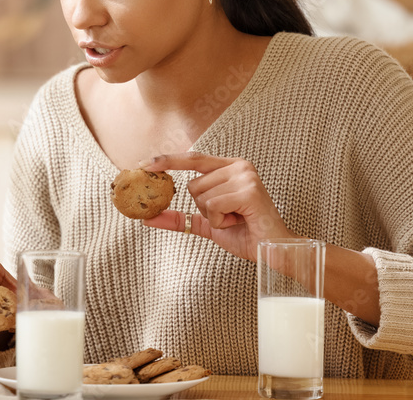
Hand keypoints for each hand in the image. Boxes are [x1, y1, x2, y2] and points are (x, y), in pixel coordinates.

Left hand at [140, 152, 297, 260]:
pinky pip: (213, 205)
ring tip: (236, 218)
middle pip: (192, 184)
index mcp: (230, 167)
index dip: (167, 161)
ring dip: (213, 216)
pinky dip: (220, 219)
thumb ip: (179, 218)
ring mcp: (245, 176)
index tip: (142, 164)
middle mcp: (239, 166)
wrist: (270, 252)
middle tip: (228, 216)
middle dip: (203, 207)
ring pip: (201, 195)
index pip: (193, 159)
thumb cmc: (244, 234)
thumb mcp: (206, 223)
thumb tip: (147, 218)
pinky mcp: (249, 190)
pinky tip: (239, 220)